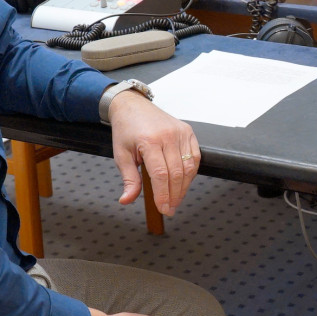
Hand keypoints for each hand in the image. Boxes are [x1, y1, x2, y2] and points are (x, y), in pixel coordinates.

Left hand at [108, 91, 198, 215]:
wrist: (133, 106)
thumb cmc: (126, 129)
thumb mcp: (121, 155)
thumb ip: (129, 179)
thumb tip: (127, 200)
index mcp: (149, 140)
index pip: (160, 174)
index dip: (163, 194)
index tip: (163, 208)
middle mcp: (168, 135)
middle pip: (176, 173)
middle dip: (174, 195)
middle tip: (169, 209)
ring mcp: (180, 132)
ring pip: (189, 166)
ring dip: (184, 187)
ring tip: (176, 200)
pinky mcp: (188, 131)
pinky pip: (195, 156)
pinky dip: (191, 173)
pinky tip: (184, 183)